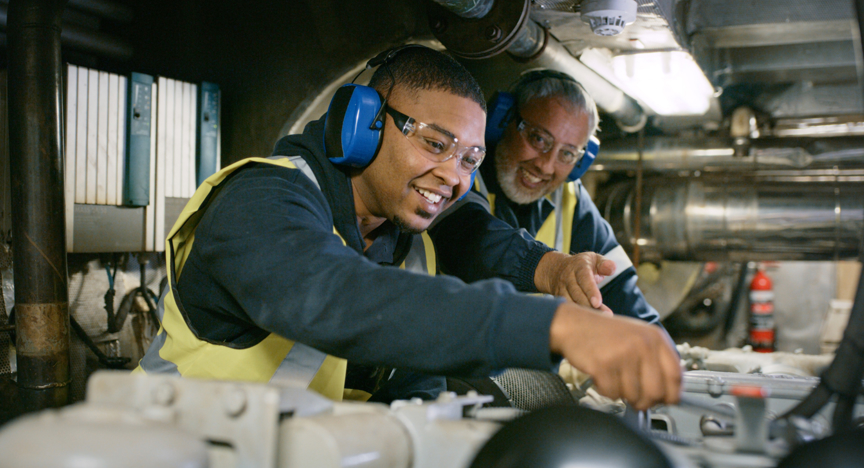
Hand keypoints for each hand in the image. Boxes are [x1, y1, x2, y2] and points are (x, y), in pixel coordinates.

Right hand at [535, 251, 615, 313]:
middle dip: (590, 306)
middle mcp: (567, 278)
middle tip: (606, 316)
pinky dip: (576, 316)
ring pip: (570, 303)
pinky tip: (588, 323)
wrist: (556, 269)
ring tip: (599, 321)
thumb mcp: (594, 259)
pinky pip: (567, 309)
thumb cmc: (582, 265)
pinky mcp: (558, 299)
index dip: (590, 291)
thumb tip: (612, 268)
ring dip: (584, 313)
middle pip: (577, 294)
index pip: (584, 278)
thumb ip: (605, 264)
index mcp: (579, 266)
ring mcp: (561, 289)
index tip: (597, 303)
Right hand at [549, 303, 681, 410]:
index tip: (664, 400)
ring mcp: (623, 354)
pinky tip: (601, 375)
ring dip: (621, 393)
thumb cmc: (605, 334)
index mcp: (655, 337)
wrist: (574, 325)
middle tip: (635, 397)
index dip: (671, 395)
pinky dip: (605, 390)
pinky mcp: (604, 365)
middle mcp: (643, 344)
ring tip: (613, 376)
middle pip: (656, 392)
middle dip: (645, 401)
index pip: (676, 376)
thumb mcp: (638, 337)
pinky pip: (612, 394)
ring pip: (633, 396)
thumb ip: (656, 360)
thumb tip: (671, 392)